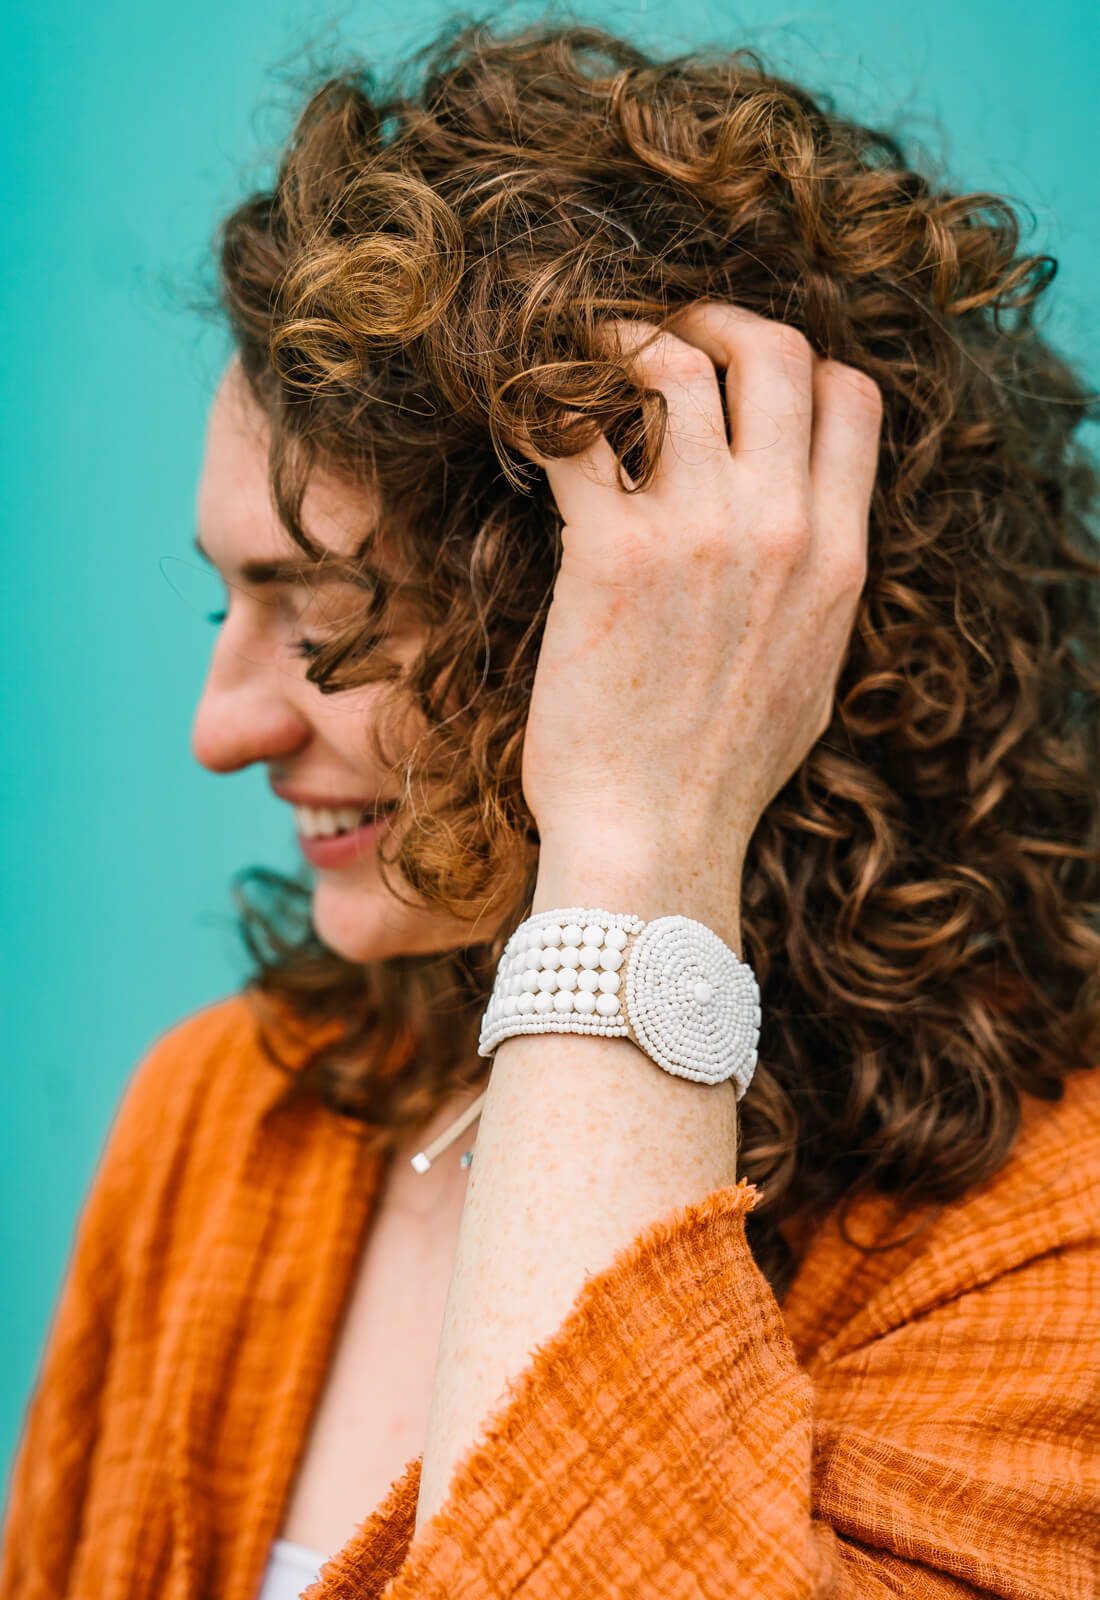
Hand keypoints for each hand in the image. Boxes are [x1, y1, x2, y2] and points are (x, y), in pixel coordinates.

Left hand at [515, 301, 882, 938]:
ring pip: (673, 365)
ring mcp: (697, 535)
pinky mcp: (609, 553)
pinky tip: (523, 416)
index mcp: (838, 559)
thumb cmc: (721, 775)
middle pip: (773, 351)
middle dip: (713, 321)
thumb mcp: (812, 676)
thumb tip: (795, 530)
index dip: (795, 364)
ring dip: (618, 345)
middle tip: (656, 335)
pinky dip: (543, 404)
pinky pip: (575, 430)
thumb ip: (815, 586)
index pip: (851, 398)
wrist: (654, 839)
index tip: (739, 372)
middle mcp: (780, 529)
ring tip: (575, 362)